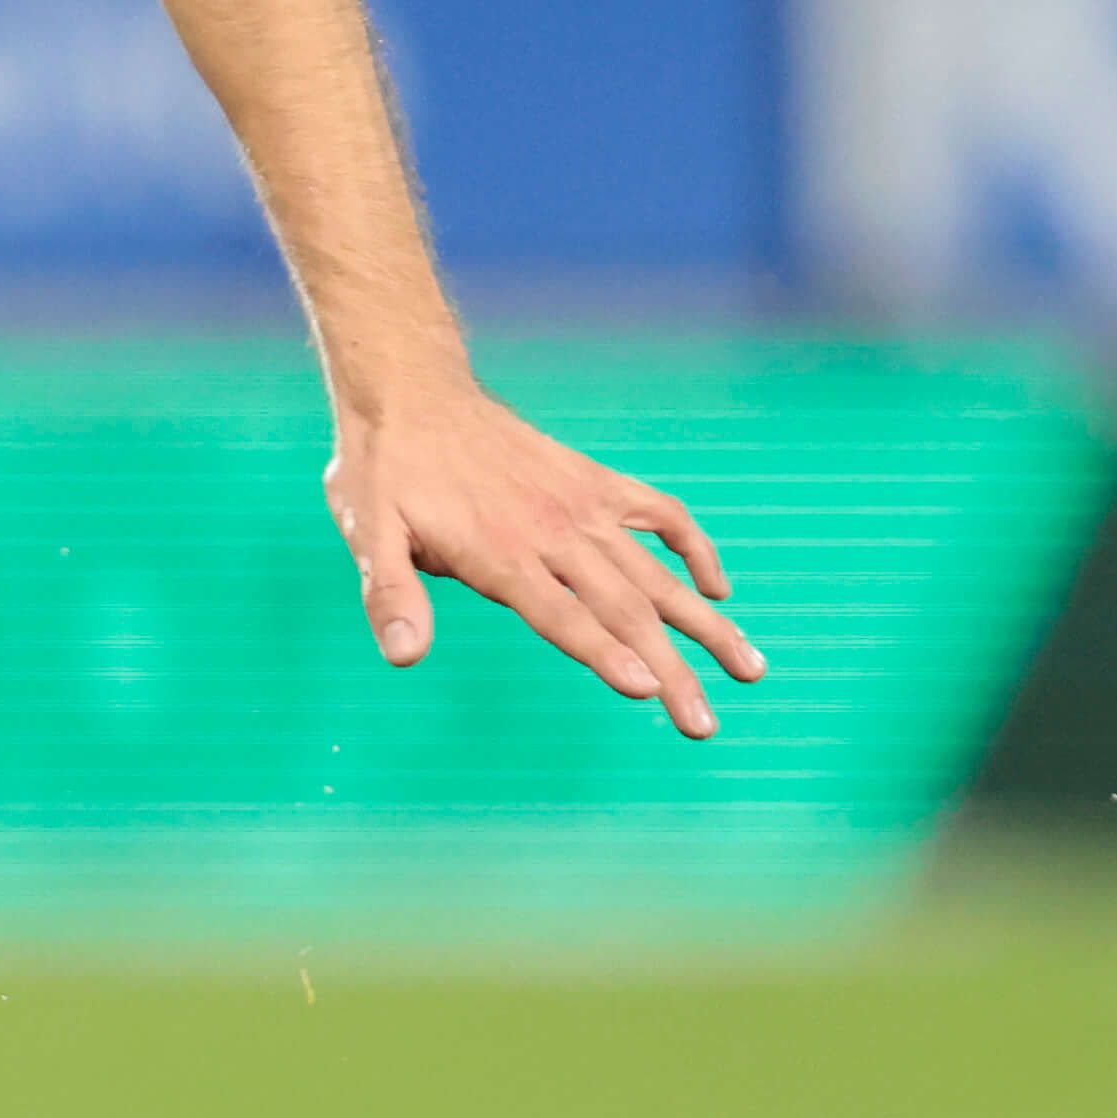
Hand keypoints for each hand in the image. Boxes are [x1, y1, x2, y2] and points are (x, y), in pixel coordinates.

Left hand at [327, 375, 762, 742]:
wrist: (413, 391)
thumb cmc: (385, 470)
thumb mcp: (367, 530)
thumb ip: (392, 594)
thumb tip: (403, 655)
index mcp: (501, 553)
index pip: (563, 615)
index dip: (604, 654)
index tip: (648, 691)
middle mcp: (554, 532)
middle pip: (624, 610)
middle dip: (671, 670)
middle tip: (704, 726)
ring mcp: (582, 506)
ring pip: (657, 573)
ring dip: (705, 623)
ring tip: (749, 668)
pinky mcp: (595, 482)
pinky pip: (662, 515)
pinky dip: (695, 548)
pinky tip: (718, 589)